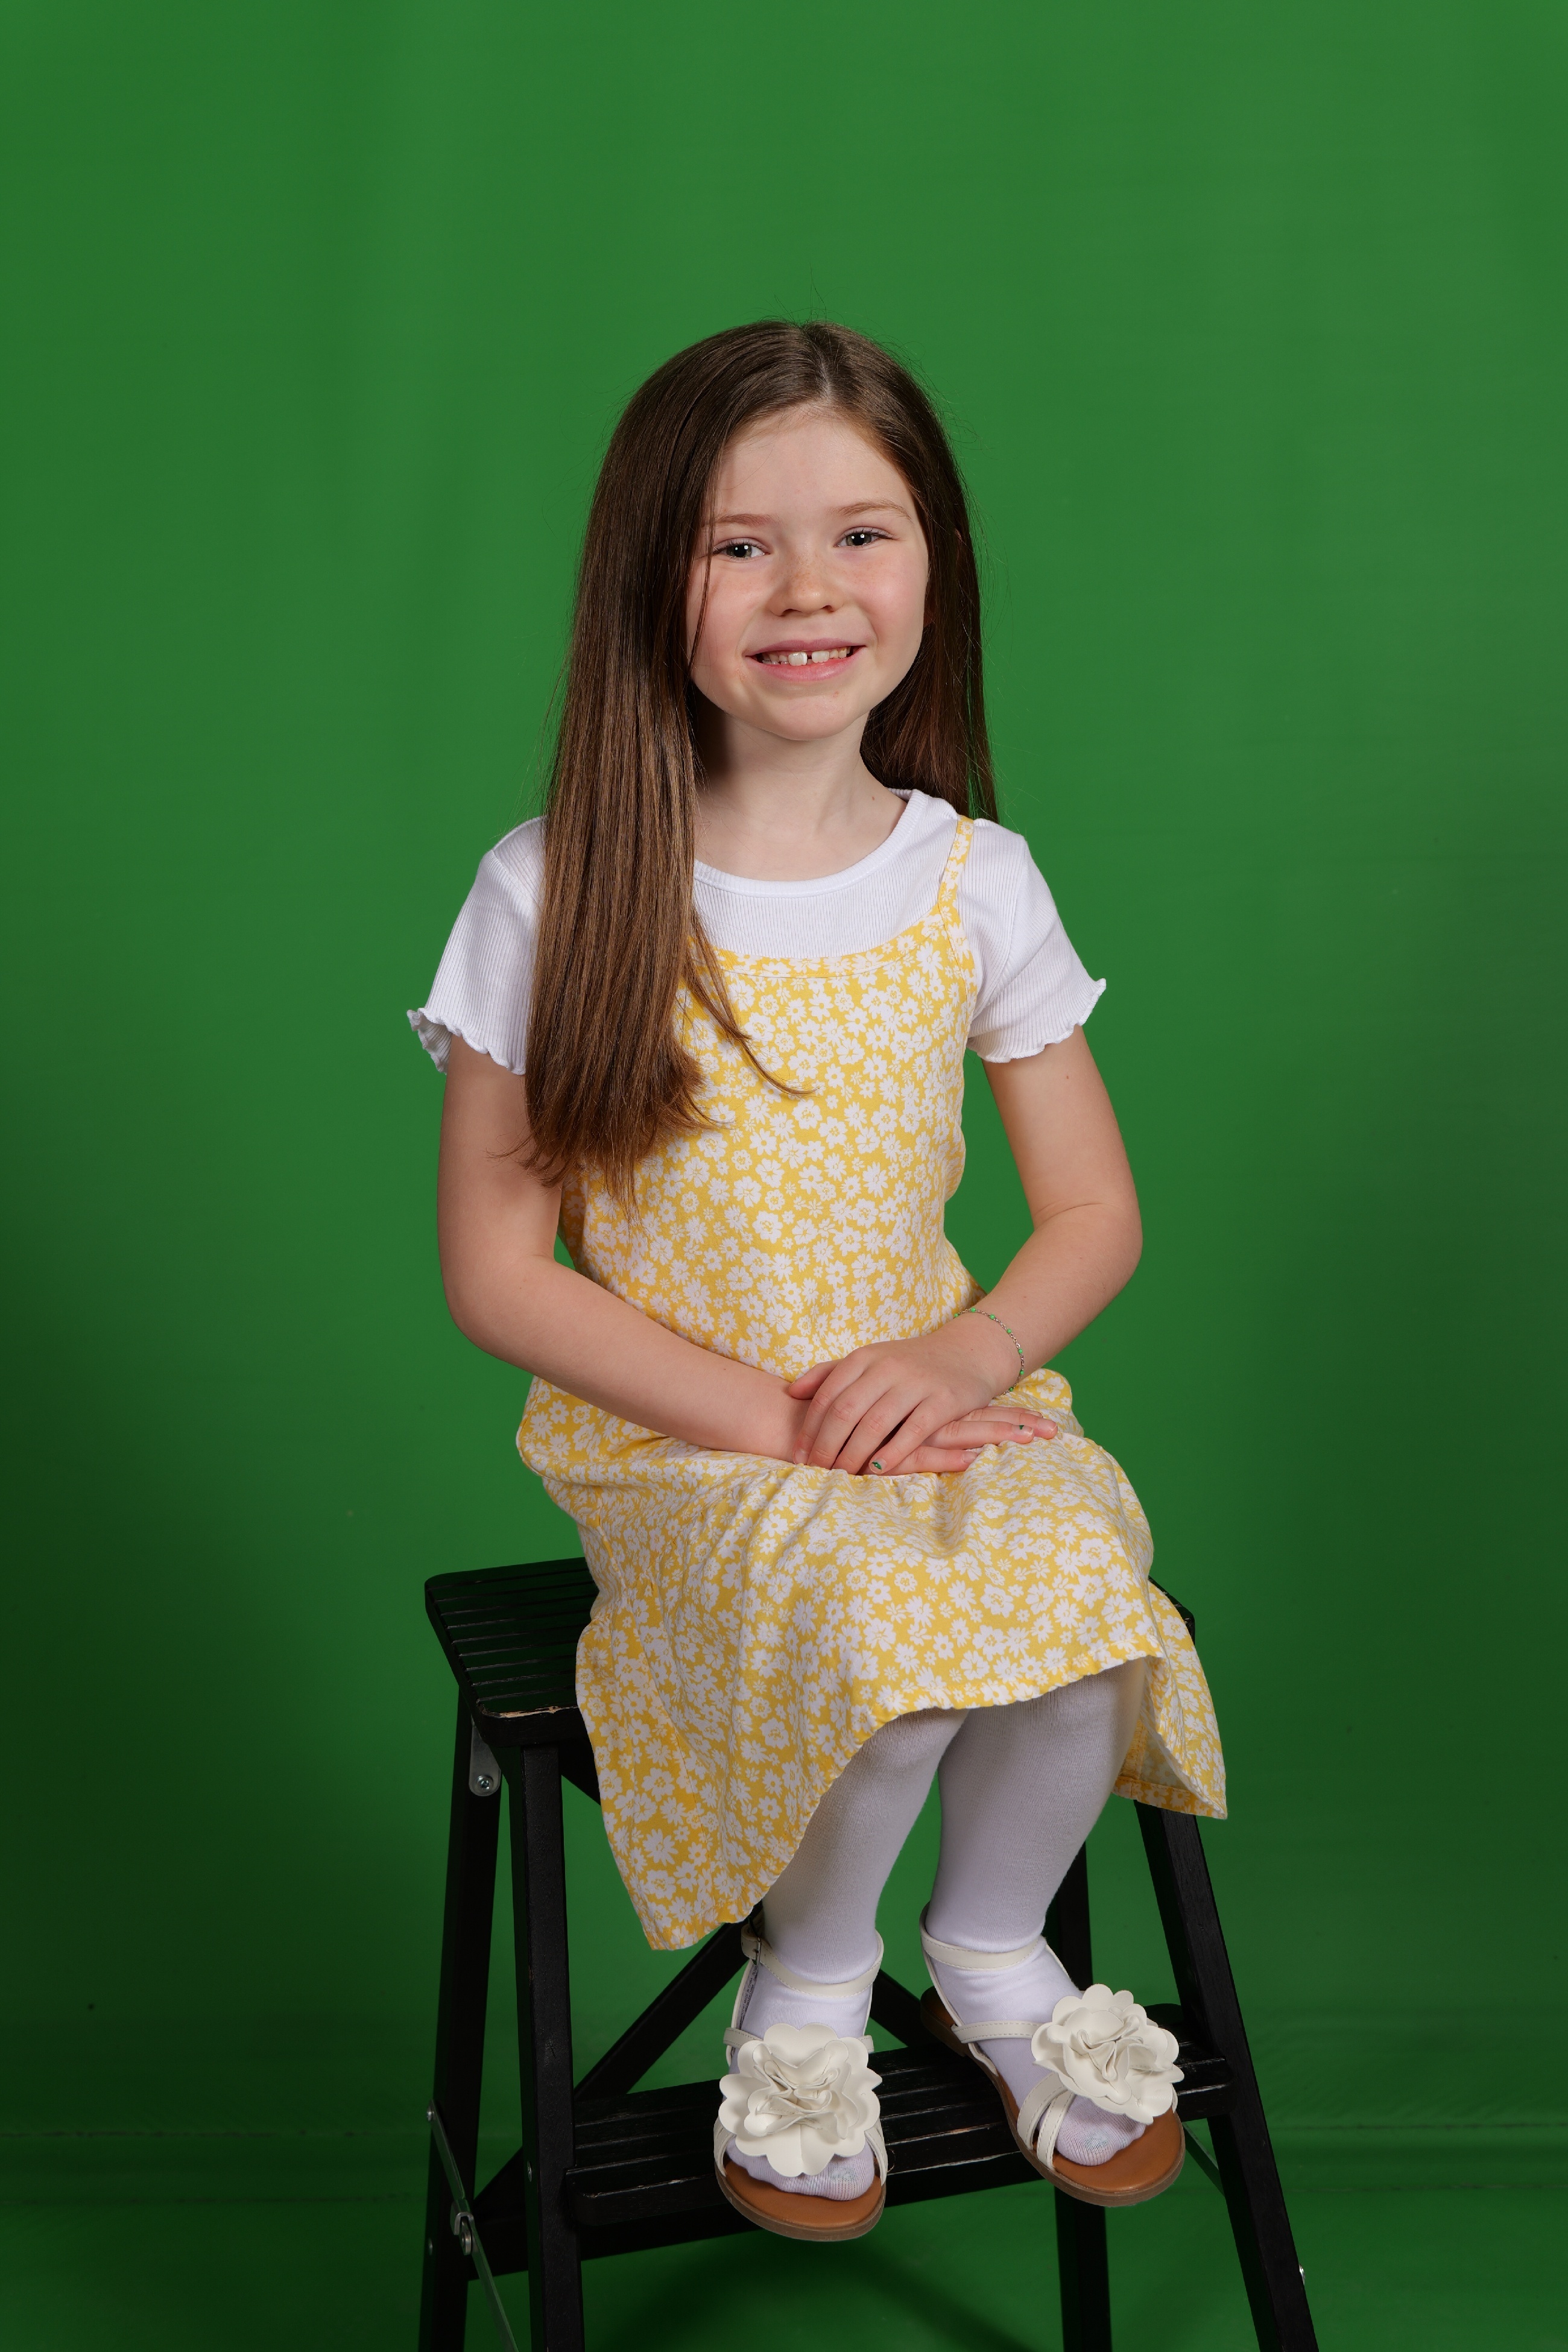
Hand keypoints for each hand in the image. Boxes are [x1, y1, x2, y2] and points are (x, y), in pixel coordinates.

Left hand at [786, 1323, 1053, 1475]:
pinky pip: (912, 1432)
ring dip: (853, 1454)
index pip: (827, 1396)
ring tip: (840, 1476)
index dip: (809, 1429)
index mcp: (864, 1358)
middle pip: (845, 1411)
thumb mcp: (869, 1361)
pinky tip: (875, 1471)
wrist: (966, 1354)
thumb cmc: (908, 1364)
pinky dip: (891, 1454)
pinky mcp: (943, 1400)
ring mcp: (916, 1383)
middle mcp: (887, 1367)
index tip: (797, 1456)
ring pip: (875, 1424)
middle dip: (826, 1446)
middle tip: (815, 1472)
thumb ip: (829, 1373)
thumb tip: (791, 1392)